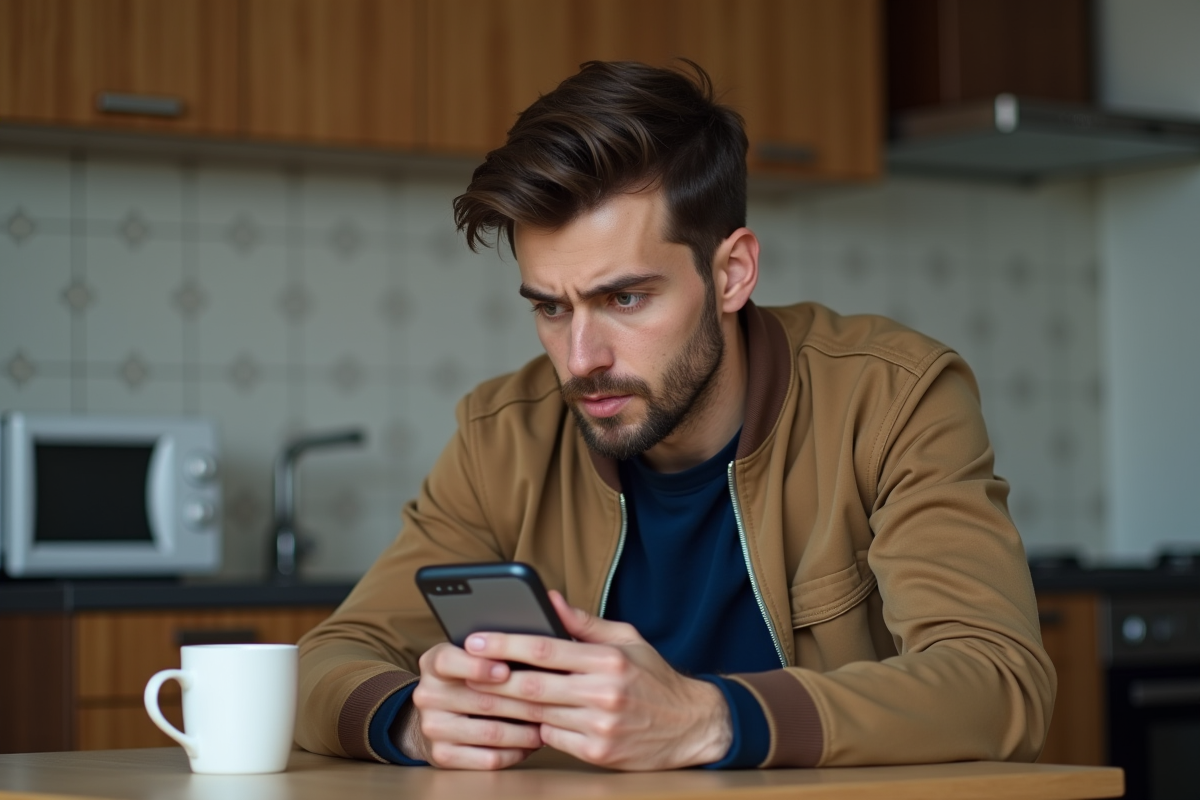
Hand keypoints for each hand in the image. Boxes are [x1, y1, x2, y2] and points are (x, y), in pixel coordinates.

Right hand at [399, 641, 547, 768]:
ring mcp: (432, 728)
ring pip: (491, 733)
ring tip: (548, 724)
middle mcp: (427, 695)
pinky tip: (530, 745)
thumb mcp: (468, 655)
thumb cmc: (466, 679)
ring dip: (526, 732)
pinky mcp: (442, 756)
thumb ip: (491, 649)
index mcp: (433, 663)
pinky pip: (488, 759)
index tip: (506, 671)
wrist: (436, 716)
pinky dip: (515, 753)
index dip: (479, 667)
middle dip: (524, 702)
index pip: (449, 661)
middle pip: (482, 700)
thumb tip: (534, 647)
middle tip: (553, 702)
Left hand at [461, 591, 732, 769]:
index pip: (545, 648)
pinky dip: (533, 726)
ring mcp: (599, 727)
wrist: (692, 727)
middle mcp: (603, 693)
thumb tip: (548, 599)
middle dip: (491, 677)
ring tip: (477, 692)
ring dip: (504, 705)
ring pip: (536, 714)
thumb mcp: (627, 639)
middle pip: (531, 685)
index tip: (476, 639)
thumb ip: (584, 623)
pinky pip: (551, 737)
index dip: (505, 643)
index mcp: (608, 659)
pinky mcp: (597, 753)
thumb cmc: (654, 678)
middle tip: (463, 669)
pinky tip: (515, 717)